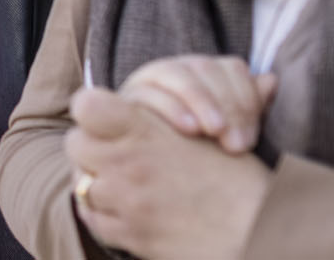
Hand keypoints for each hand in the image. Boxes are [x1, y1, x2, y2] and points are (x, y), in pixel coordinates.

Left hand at [66, 87, 271, 259]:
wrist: (257, 235)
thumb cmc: (239, 182)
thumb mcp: (206, 134)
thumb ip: (165, 114)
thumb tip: (161, 96)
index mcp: (144, 131)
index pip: (87, 106)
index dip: (92, 108)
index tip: (103, 115)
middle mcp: (127, 164)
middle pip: (76, 144)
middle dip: (91, 145)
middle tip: (111, 150)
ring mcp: (125, 203)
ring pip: (83, 183)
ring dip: (97, 180)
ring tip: (121, 181)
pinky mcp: (130, 236)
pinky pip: (93, 220)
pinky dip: (103, 213)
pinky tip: (123, 208)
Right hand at [121, 55, 277, 153]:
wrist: (152, 166)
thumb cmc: (197, 149)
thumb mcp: (227, 129)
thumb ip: (248, 106)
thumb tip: (271, 80)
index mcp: (207, 72)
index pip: (232, 68)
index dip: (247, 99)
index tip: (251, 138)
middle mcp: (179, 68)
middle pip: (206, 69)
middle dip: (227, 105)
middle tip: (237, 145)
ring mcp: (150, 77)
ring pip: (176, 73)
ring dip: (200, 101)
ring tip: (214, 132)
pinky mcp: (128, 95)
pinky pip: (148, 92)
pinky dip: (170, 108)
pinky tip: (188, 129)